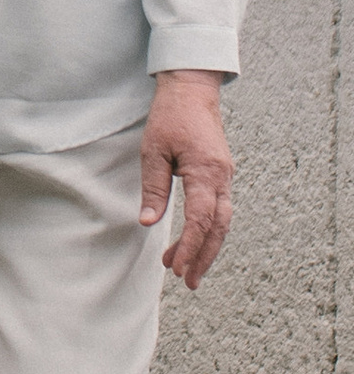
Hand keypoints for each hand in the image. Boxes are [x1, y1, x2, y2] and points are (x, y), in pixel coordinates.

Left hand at [141, 70, 232, 288]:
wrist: (192, 91)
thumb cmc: (170, 118)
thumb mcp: (153, 152)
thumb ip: (153, 189)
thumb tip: (147, 223)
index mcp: (206, 171)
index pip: (201, 219)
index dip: (191, 246)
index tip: (177, 268)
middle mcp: (222, 178)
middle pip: (218, 227)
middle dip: (204, 257)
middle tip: (187, 282)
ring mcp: (225, 177)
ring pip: (222, 221)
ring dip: (206, 246)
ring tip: (184, 269)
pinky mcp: (221, 175)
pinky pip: (219, 210)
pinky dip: (208, 230)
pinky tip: (193, 242)